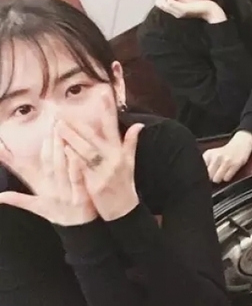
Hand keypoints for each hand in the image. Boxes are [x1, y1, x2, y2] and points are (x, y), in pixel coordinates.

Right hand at [0, 127, 95, 225]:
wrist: (78, 232)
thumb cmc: (59, 214)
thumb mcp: (37, 206)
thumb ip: (18, 199)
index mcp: (40, 188)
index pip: (23, 169)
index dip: (10, 156)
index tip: (1, 142)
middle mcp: (50, 190)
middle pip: (47, 162)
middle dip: (48, 142)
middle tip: (51, 122)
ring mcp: (65, 194)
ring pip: (59, 168)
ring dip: (59, 149)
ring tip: (60, 131)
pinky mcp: (80, 198)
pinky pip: (77, 180)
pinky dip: (74, 167)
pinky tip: (74, 154)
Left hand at [56, 94, 143, 220]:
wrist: (124, 211)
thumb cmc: (124, 185)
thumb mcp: (130, 162)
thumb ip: (131, 143)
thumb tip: (139, 125)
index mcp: (120, 152)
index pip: (113, 127)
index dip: (108, 110)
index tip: (103, 94)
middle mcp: (113, 160)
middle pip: (94, 138)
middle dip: (79, 124)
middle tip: (63, 113)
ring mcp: (104, 172)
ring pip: (86, 151)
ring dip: (72, 138)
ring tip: (57, 127)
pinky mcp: (95, 184)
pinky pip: (82, 169)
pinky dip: (73, 159)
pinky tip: (64, 150)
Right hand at [155, 0, 225, 22]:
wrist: (210, 11)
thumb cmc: (201, 4)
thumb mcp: (188, 0)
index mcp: (176, 12)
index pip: (160, 6)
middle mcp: (176, 13)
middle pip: (159, 5)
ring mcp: (178, 12)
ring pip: (162, 4)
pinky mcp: (182, 9)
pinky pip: (170, 2)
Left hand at [203, 131, 251, 183]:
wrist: (240, 143)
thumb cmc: (225, 151)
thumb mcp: (212, 154)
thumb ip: (206, 163)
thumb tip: (201, 176)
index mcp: (209, 154)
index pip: (201, 170)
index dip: (204, 174)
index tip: (207, 173)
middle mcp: (216, 157)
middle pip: (208, 176)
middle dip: (211, 177)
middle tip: (215, 174)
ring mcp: (226, 161)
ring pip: (216, 179)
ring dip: (219, 178)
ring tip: (222, 173)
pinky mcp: (235, 165)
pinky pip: (226, 178)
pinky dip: (227, 178)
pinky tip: (228, 172)